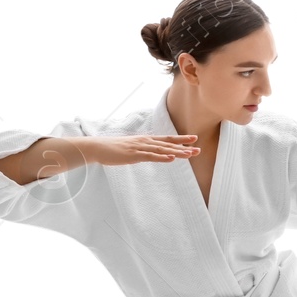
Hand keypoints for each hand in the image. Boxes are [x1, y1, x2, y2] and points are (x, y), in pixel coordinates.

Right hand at [82, 134, 200, 165]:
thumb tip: (153, 154)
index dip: (181, 138)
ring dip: (177, 152)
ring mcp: (140, 148)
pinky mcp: (134, 155)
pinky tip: (171, 158)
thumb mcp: (133, 148)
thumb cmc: (114, 149)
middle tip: (198, 148)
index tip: (194, 139)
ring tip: (190, 154)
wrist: (97, 147)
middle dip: (184, 146)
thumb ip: (144, 150)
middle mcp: (145, 142)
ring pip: (162, 150)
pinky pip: (150, 156)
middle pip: (168, 143)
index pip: (167, 139)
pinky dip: (162, 157)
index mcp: (146, 140)